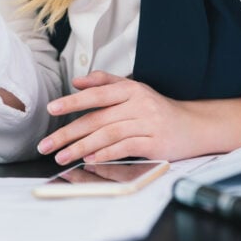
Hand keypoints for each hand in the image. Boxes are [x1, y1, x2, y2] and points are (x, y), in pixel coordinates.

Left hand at [35, 71, 202, 164]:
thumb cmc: (158, 109)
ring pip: (108, 134)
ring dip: (81, 147)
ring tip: (62, 156)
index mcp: (131, 89)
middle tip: (47, 144)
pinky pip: (126, 148)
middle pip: (97, 118)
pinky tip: (91, 159)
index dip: (73, 101)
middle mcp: (139, 104)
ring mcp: (148, 124)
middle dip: (68, 132)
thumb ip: (105, 82)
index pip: (97, 95)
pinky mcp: (155, 143)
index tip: (52, 109)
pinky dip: (106, 153)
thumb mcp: (135, 89)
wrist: (194, 125)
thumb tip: (77, 81)